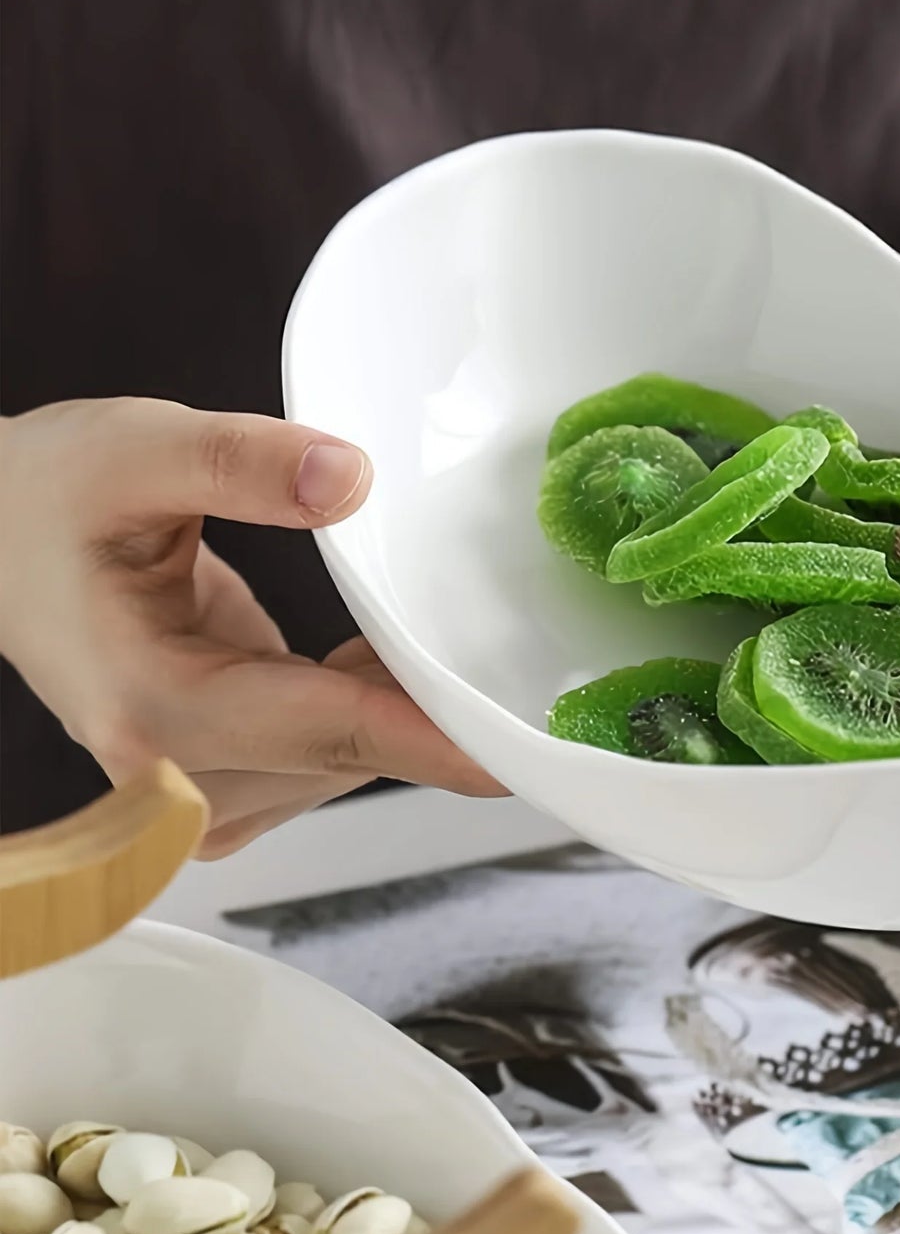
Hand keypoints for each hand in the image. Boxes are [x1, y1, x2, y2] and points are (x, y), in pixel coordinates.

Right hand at [0, 398, 502, 856]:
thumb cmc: (46, 498)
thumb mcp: (133, 450)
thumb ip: (238, 461)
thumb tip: (350, 481)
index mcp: (153, 706)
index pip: (327, 731)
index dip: (430, 742)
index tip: (517, 756)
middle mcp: (174, 771)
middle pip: (348, 754)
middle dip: (432, 709)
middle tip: (514, 644)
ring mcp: (195, 783)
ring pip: (344, 762)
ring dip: (400, 706)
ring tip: (441, 630)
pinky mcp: (221, 770)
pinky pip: (327, 752)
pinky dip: (370, 707)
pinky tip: (388, 651)